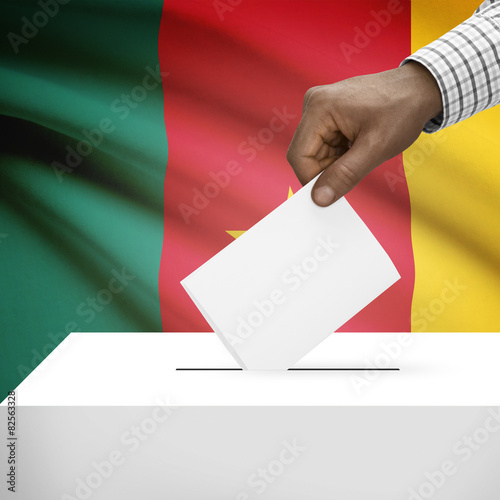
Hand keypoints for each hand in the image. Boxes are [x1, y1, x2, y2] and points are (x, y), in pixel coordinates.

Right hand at [286, 62, 442, 205]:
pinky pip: (323, 144)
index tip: (331, 193)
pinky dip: (339, 154)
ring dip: (335, 163)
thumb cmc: (402, 110)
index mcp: (319, 108)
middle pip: (305, 155)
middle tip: (356, 168)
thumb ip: (344, 175)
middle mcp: (314, 104)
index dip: (311, 180)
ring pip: (314, 152)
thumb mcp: (375, 148)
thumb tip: (319, 198)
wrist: (420, 89)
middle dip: (326, 170)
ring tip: (361, 152)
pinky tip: (358, 146)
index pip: (299, 156)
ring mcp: (319, 107)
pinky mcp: (327, 113)